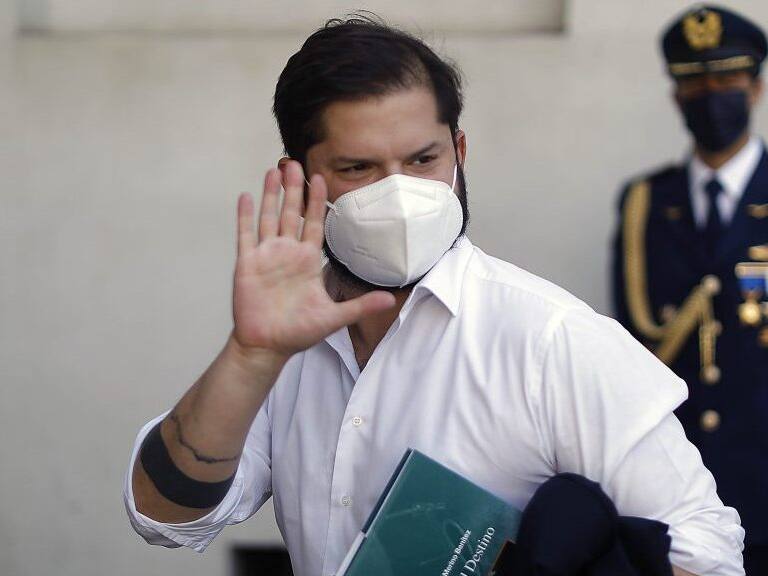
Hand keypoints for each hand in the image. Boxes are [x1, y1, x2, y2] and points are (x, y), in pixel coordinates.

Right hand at [232, 161, 394, 356]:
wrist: (267, 345)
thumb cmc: (298, 332)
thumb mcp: (333, 317)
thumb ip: (360, 306)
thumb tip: (391, 300)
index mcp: (307, 261)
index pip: (314, 224)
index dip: (317, 201)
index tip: (322, 179)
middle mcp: (287, 253)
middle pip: (291, 213)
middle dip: (294, 189)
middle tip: (296, 163)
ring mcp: (266, 256)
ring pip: (269, 218)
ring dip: (271, 195)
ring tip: (274, 171)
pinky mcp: (247, 264)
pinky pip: (246, 235)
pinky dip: (245, 216)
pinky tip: (247, 196)